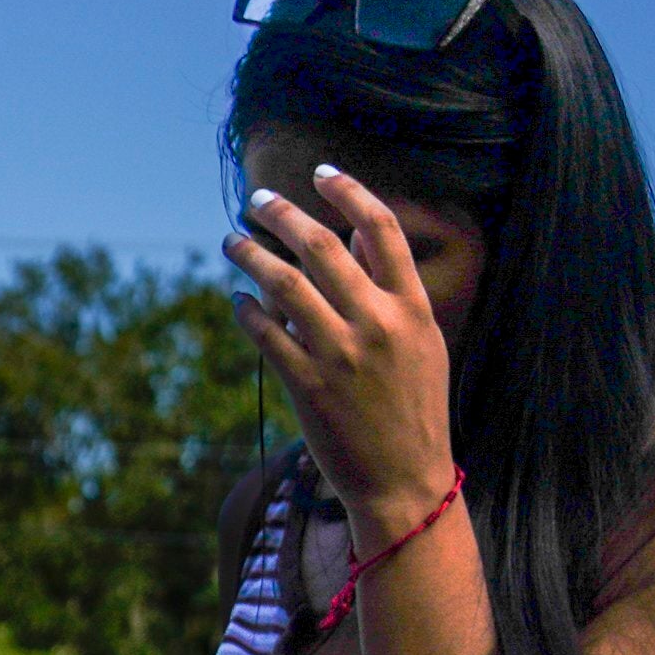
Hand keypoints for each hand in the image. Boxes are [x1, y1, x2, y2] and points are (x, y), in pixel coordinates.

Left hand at [224, 163, 457, 533]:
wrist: (406, 481)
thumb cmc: (414, 407)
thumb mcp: (422, 342)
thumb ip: (392, 288)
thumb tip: (357, 235)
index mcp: (412, 308)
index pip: (381, 229)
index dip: (348, 192)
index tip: (321, 172)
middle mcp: (378, 325)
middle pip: (322, 245)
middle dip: (283, 213)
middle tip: (258, 199)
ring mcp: (340, 355)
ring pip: (283, 283)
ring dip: (250, 254)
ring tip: (232, 241)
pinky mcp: (307, 385)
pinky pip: (265, 333)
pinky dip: (246, 310)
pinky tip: (238, 300)